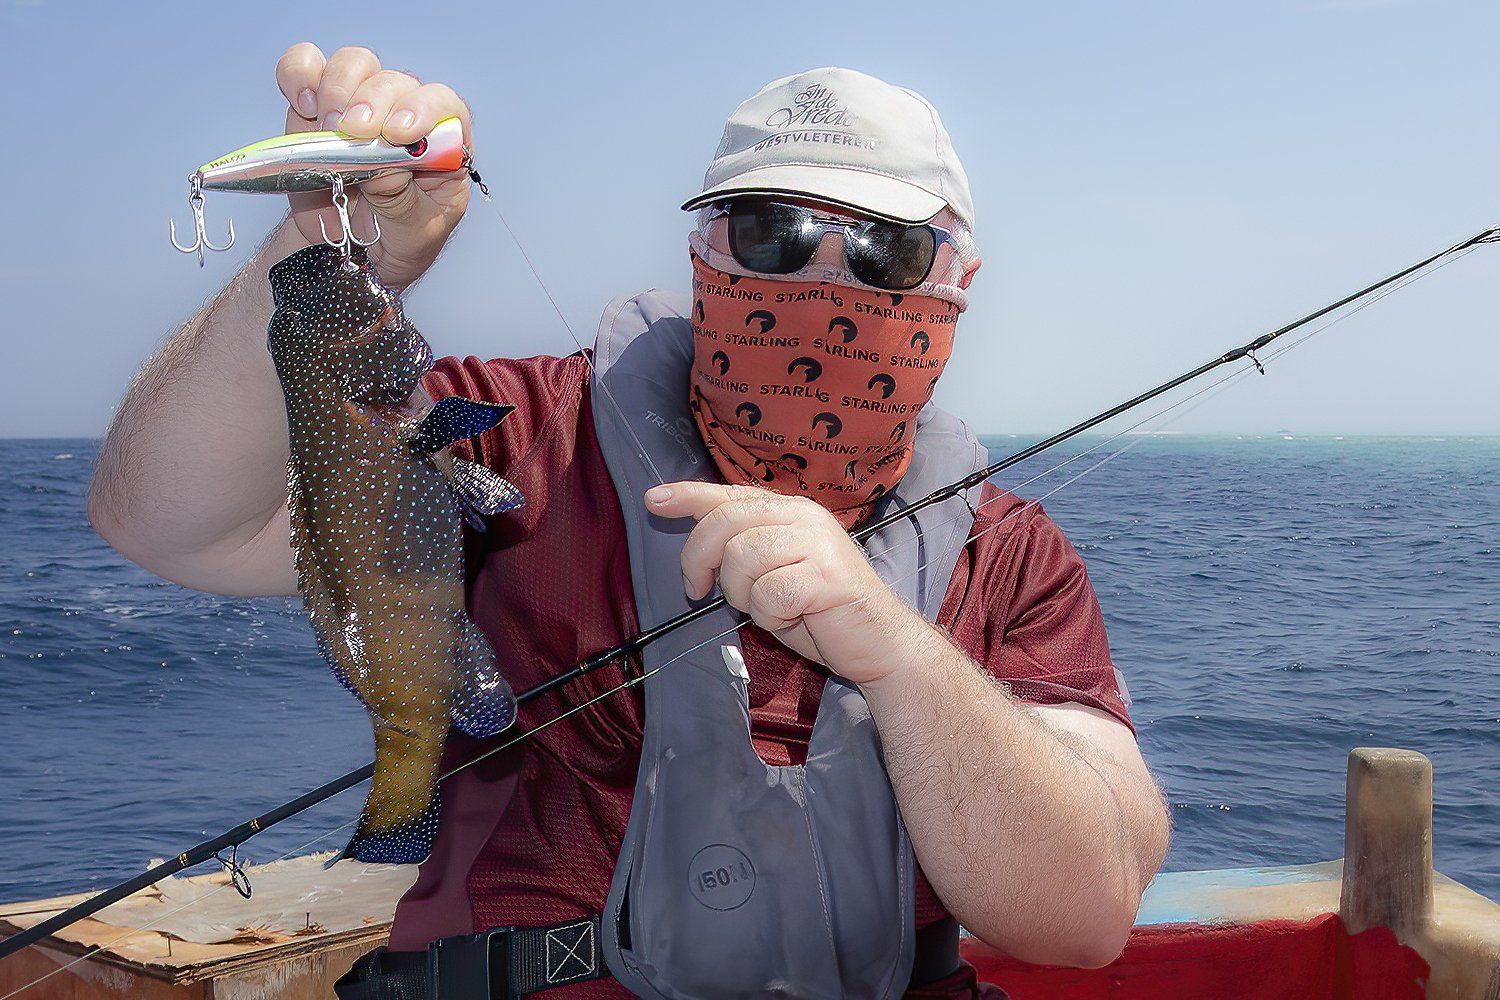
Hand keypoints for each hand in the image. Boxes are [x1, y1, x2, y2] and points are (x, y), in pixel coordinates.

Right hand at [275, 43, 473, 287]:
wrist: (357, 252)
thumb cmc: (400, 238)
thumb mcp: (415, 230)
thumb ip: (401, 196)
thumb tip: (381, 160)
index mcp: (443, 142)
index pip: (444, 105)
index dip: (423, 108)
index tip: (399, 132)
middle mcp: (404, 113)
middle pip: (394, 81)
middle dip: (373, 102)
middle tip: (355, 133)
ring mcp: (360, 106)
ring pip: (354, 64)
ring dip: (339, 86)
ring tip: (330, 126)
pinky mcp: (317, 109)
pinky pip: (305, 69)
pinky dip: (298, 74)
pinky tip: (303, 104)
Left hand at [645, 482, 930, 685]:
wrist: (879, 642)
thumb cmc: (822, 611)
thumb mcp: (775, 571)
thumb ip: (743, 548)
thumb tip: (696, 544)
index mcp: (792, 510)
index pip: (731, 494)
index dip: (688, 495)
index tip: (652, 500)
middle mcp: (805, 517)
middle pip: (725, 523)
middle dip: (698, 559)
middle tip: (696, 591)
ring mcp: (818, 544)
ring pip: (741, 559)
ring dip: (743, 595)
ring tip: (770, 607)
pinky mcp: (826, 577)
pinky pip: (767, 595)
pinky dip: (770, 617)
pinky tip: (794, 619)